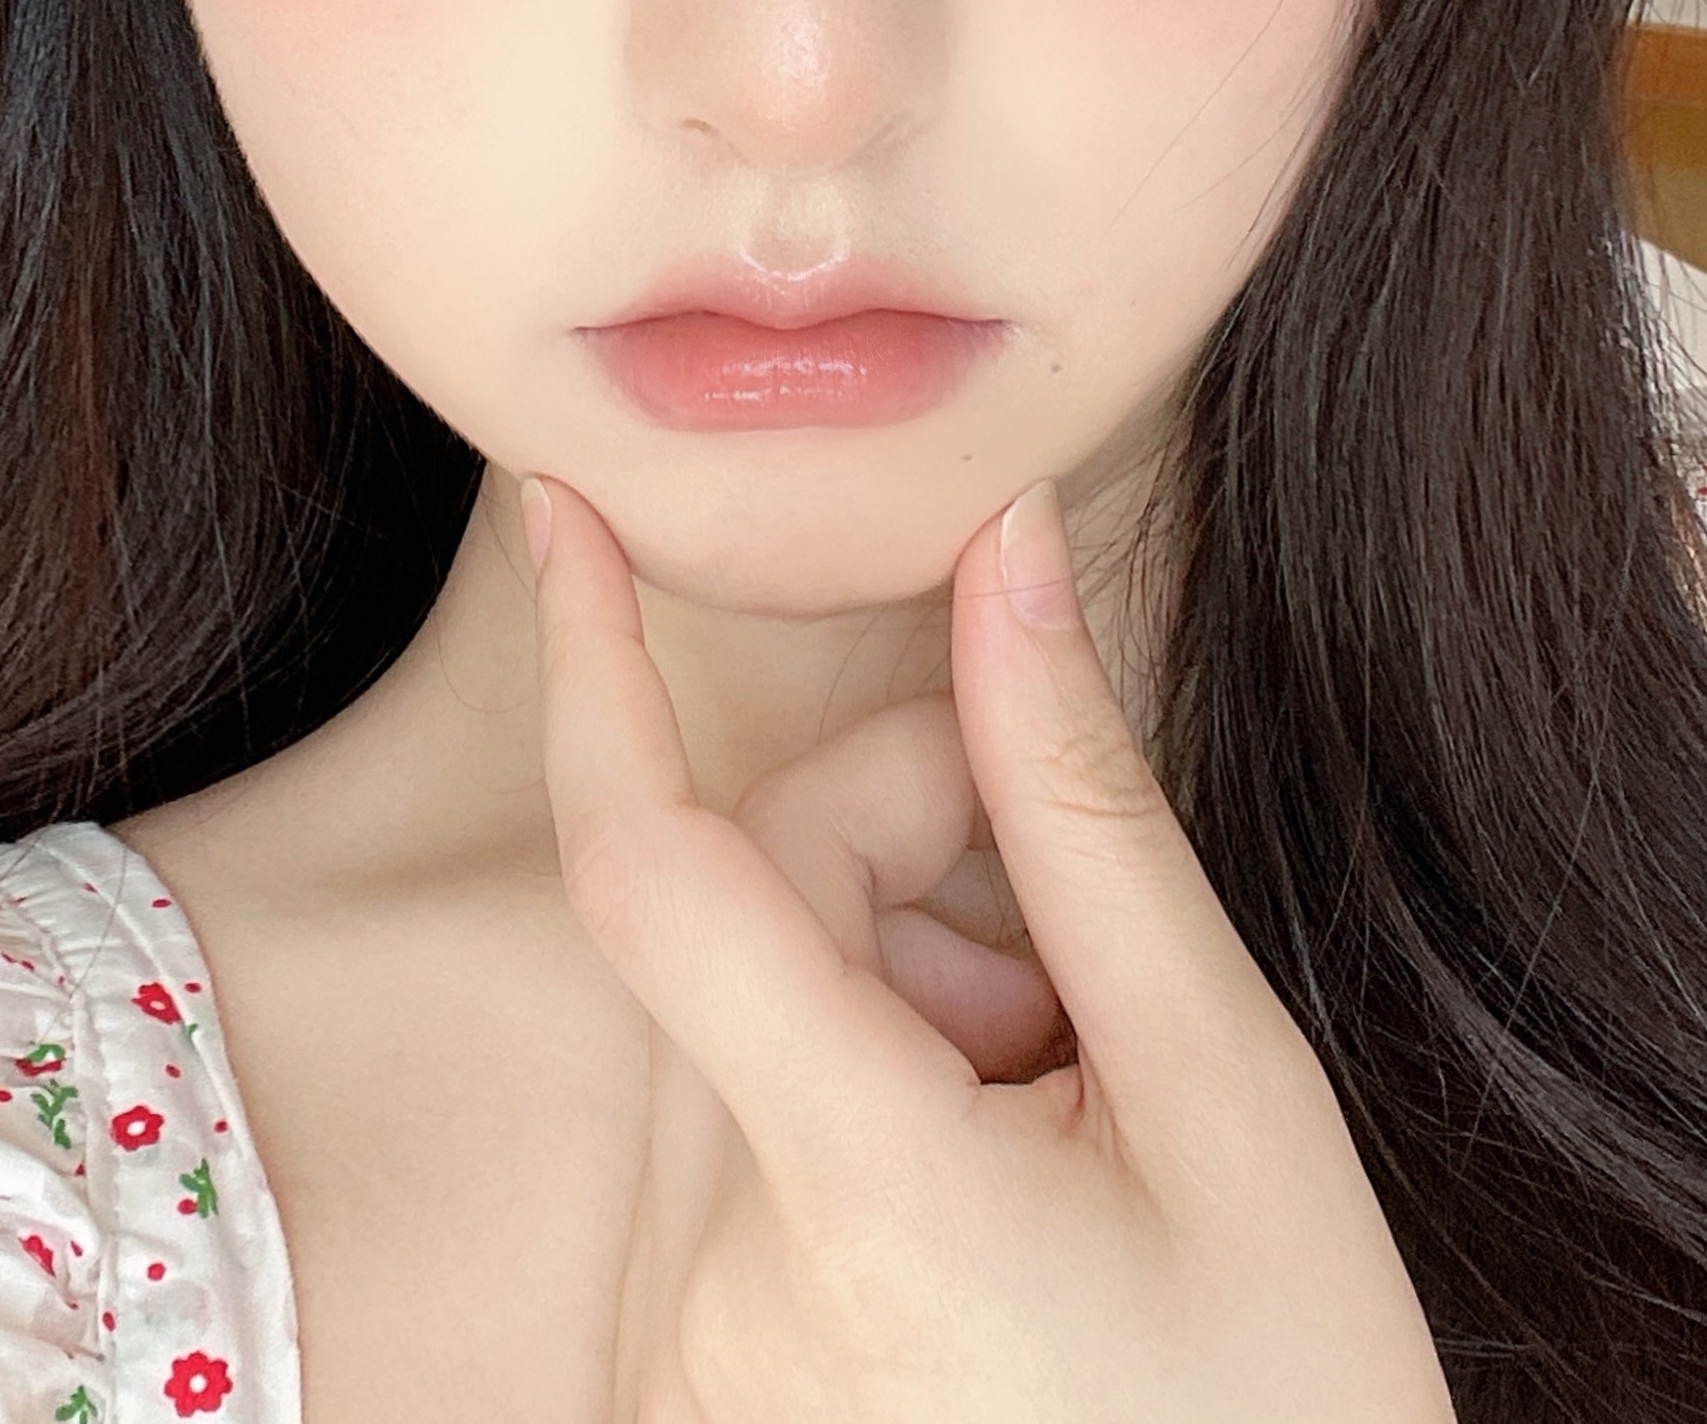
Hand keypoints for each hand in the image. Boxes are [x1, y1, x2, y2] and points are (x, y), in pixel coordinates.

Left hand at [522, 470, 1455, 1423]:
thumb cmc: (1286, 1403)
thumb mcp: (1228, 1090)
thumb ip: (1088, 809)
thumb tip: (1013, 553)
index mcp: (858, 1199)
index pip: (659, 868)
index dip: (598, 667)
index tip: (565, 515)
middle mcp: (713, 1283)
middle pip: (747, 913)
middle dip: (899, 852)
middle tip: (1064, 948)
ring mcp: (680, 1347)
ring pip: (741, 1011)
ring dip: (890, 979)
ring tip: (1055, 1096)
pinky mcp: (677, 1377)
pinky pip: (726, 1129)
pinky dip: (846, 1083)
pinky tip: (987, 1170)